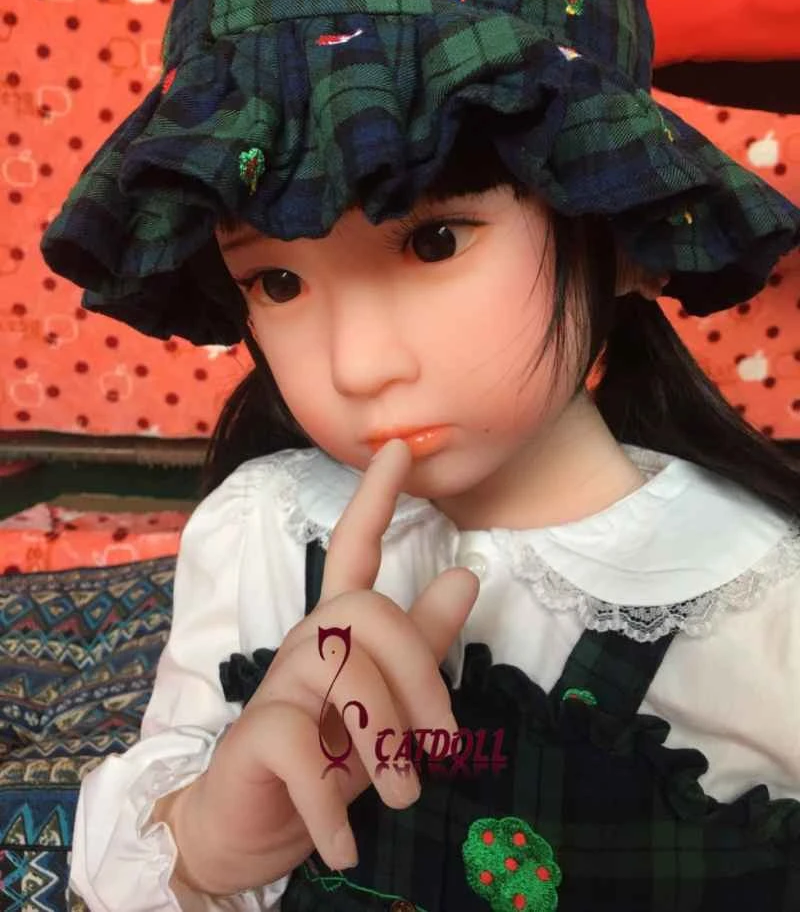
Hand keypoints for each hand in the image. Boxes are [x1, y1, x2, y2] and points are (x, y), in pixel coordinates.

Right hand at [179, 439, 479, 893]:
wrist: (252, 827)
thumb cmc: (332, 755)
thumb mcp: (390, 703)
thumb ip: (424, 642)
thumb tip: (467, 570)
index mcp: (339, 628)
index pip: (355, 547)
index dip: (377, 498)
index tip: (403, 447)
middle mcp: (306, 641)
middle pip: (368, 612)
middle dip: (419, 673)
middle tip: (444, 746)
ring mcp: (278, 685)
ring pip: (344, 673)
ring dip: (388, 744)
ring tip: (406, 797)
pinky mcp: (256, 736)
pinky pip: (306, 751)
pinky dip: (336, 807)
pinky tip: (346, 843)